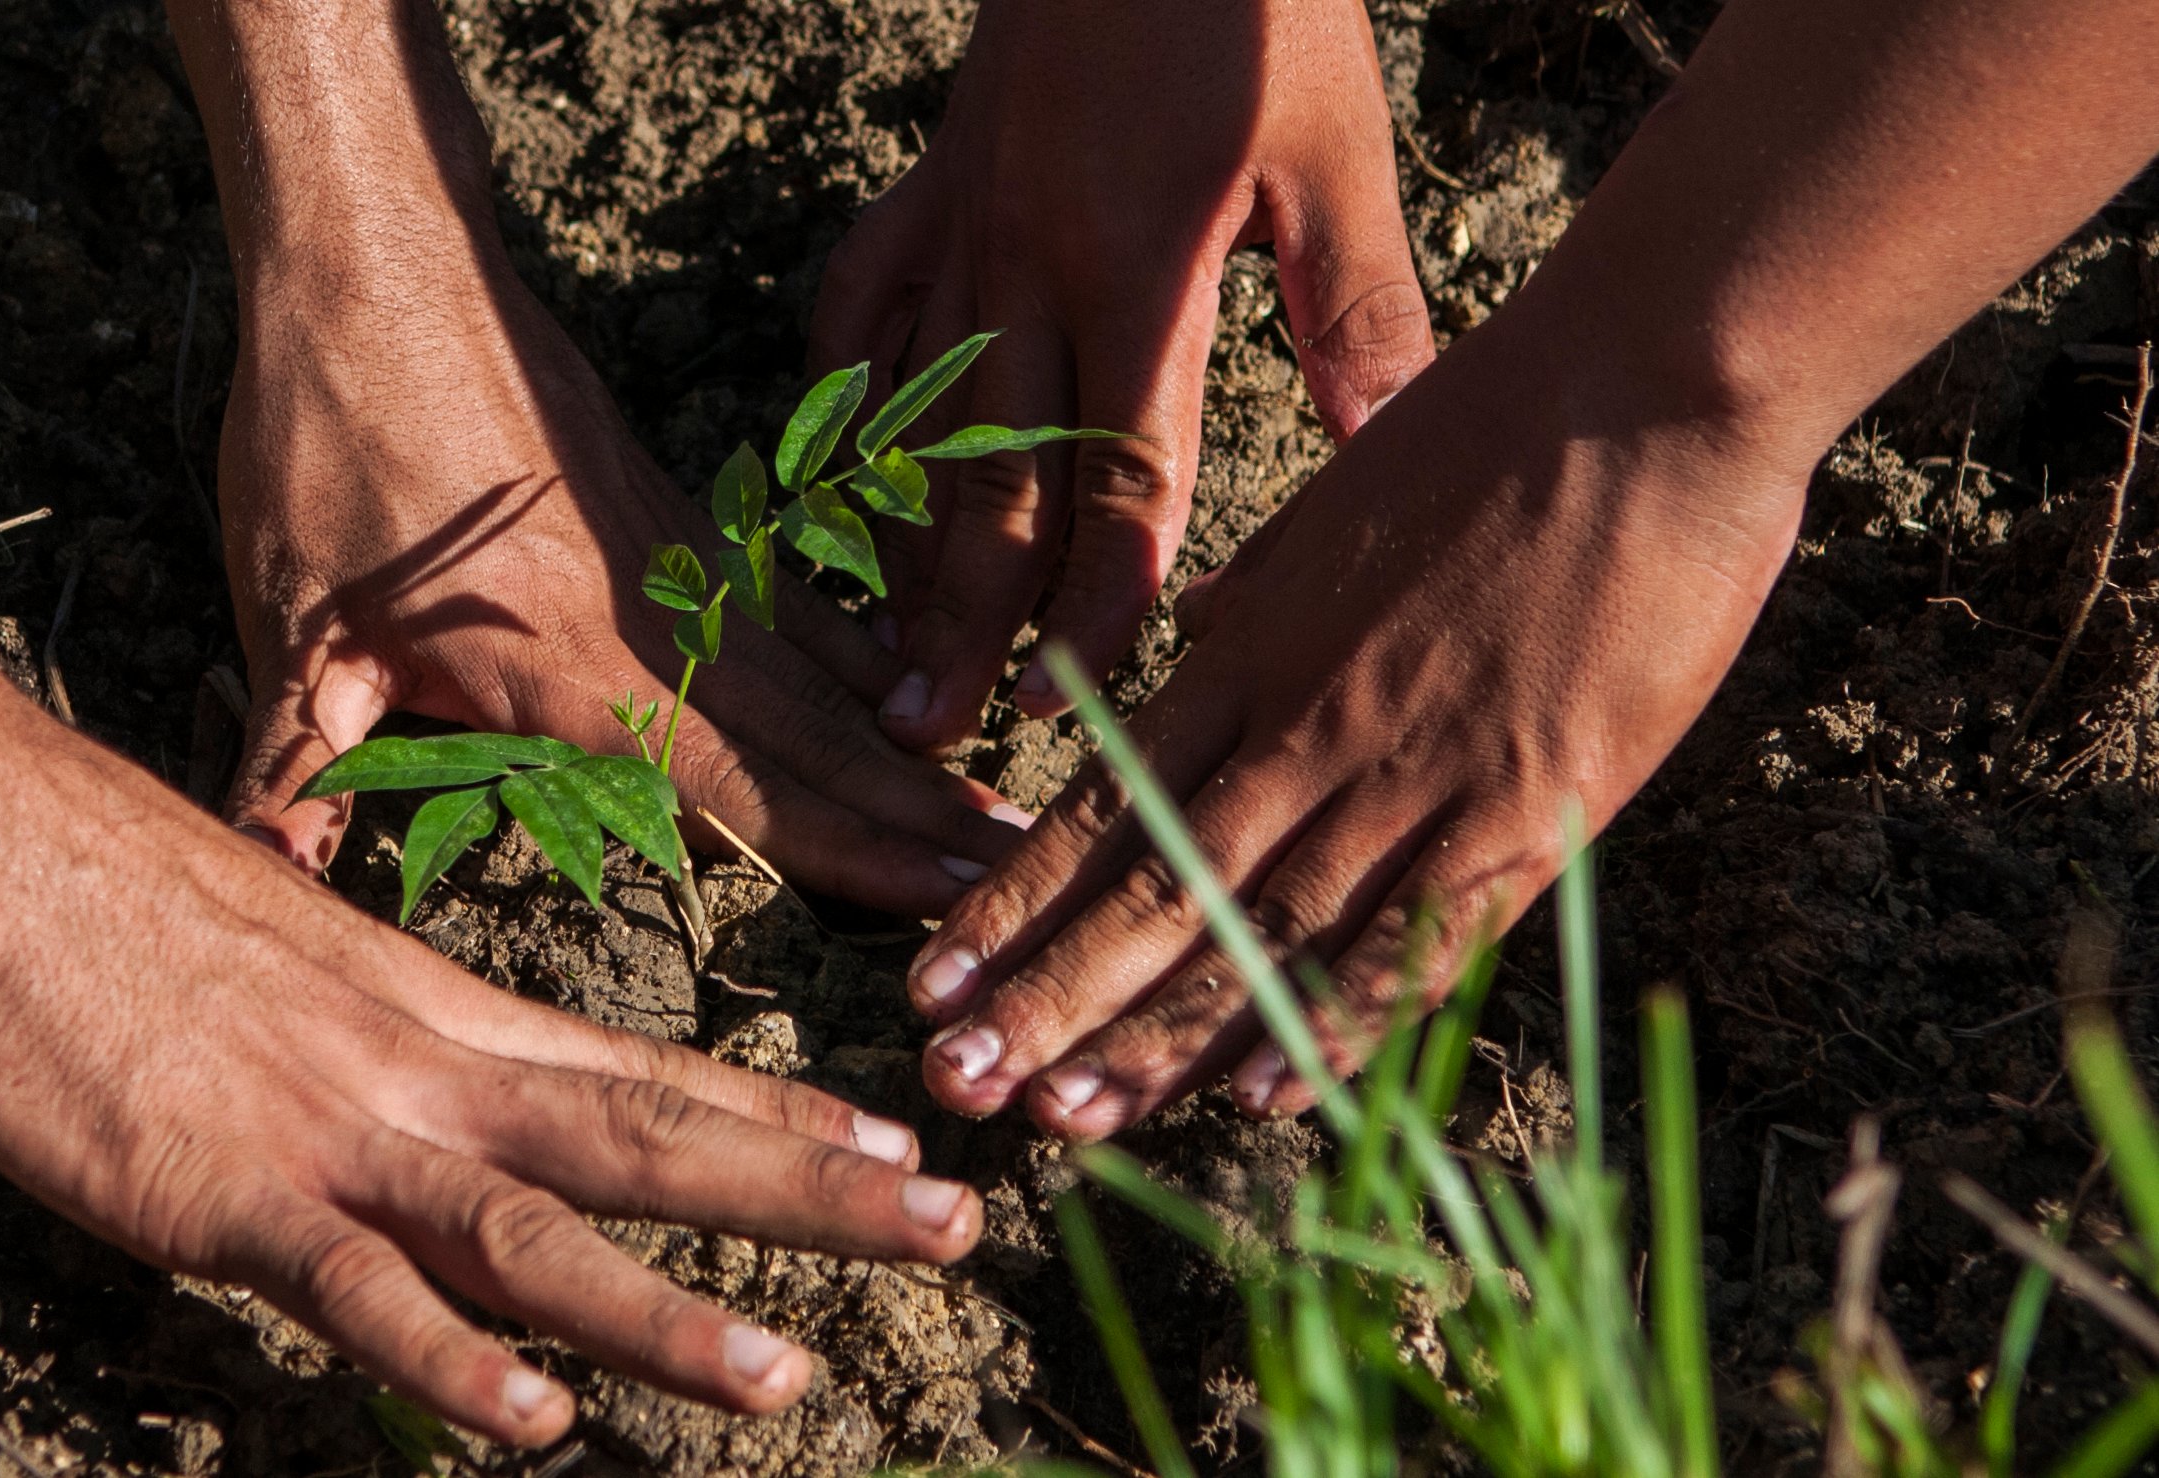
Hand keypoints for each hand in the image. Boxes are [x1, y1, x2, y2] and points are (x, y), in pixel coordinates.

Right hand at [0, 713, 983, 1444]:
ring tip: (787, 1379)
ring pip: (534, 1232)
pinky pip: (355, 1290)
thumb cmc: (98, 890)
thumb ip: (358, 1039)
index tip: (898, 1140)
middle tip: (955, 1227)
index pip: (639, 1065)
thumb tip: (402, 1101)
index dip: (777, 1111)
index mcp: (433, 1006)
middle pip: (646, 1138)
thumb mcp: (274, 957)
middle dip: (809, 1193)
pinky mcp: (220, 1189)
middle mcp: (417, 1064)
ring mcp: (328, 1127)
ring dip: (662, 1315)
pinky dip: (449, 1357)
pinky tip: (533, 1420)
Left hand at [218, 261, 1026, 915]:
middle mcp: (656, 621)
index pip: (741, 785)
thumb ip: (294, 762)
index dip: (848, 853)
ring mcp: (678, 564)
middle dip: (919, 821)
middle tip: (1025, 878)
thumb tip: (259, 873)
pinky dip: (858, 656)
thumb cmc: (330, 443)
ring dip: (909, 752)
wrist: (379, 268)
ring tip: (999, 812)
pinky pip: (789, 606)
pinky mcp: (673, 519)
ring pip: (820, 676)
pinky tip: (905, 690)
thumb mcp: (294, 622)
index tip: (949, 896)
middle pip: (816, 739)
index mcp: (573, 667)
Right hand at [812, 0, 1435, 751]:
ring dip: (897, 537)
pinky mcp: (927, 181)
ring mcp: (960, 221)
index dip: (1098, 597)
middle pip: (989, 474)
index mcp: (1137, 265)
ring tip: (882, 645)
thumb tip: (1391, 452)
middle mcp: (1026, 261)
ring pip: (912, 411)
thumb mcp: (1336, 152)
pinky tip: (845, 459)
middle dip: (964, 616)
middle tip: (931, 727)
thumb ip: (1358, 312)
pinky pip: (861, 302)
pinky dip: (847, 387)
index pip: (1115, 473)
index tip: (1079, 700)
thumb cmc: (1258, 6)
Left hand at [896, 303, 1808, 1136]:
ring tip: (1058, 1120)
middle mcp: (1305, 727)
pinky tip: (1255, 1096)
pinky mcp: (1527, 808)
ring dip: (1155, 1036)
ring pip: (1262, 936)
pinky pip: (1411, 938)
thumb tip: (1199, 655)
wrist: (1648, 389)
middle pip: (1154, 892)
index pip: (1103, 807)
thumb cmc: (1492, 429)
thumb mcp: (1328, 518)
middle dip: (1046, 999)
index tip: (934, 981)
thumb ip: (1260, 614)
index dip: (1013, 903)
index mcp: (1248, 652)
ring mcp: (1413, 774)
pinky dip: (1332, 1022)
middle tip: (952, 1084)